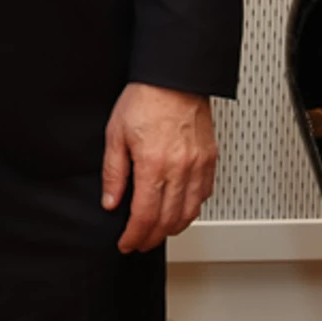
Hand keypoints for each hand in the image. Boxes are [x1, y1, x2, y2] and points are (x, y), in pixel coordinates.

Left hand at [101, 83, 217, 254]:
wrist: (174, 78)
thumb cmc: (145, 99)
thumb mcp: (115, 134)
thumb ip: (114, 173)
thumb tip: (111, 201)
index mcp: (153, 164)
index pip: (145, 216)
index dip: (134, 235)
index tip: (126, 242)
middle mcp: (180, 169)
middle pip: (168, 221)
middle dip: (152, 238)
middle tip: (139, 242)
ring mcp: (198, 165)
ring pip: (190, 213)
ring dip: (173, 229)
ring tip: (158, 232)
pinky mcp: (210, 159)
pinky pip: (204, 195)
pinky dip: (191, 209)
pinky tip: (180, 209)